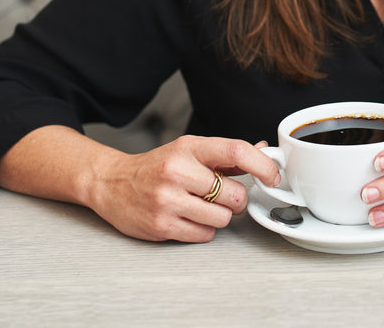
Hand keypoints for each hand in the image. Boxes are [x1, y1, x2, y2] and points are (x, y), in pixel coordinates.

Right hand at [88, 135, 279, 242]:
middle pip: (234, 193)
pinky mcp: (161, 226)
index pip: (236, 151)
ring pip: (223, 218)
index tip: (273, 176)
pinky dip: (203, 229)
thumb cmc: (156, 166)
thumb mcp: (189, 150)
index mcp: (189, 148)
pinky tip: (188, 218)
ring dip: (219, 216)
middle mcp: (177, 171)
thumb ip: (226, 154)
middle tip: (223, 196)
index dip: (262, 166)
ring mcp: (168, 200)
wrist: (111, 183)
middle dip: (235, 199)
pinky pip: (204, 235)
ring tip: (201, 207)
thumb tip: (263, 150)